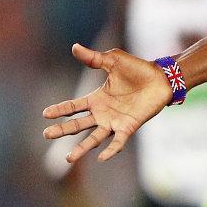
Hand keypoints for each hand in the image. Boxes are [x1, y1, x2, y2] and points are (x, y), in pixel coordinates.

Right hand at [41, 44, 171, 164]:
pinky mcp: (129, 127)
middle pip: (79, 125)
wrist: (161, 78)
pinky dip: (111, 150)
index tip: (45, 114)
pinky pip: (118, 141)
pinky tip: (101, 158)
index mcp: (97, 98)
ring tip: (69, 158)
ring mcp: (115, 122)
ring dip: (82, 148)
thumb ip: (94, 58)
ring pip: (94, 138)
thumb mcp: (112, 61)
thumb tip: (74, 47)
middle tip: (46, 135)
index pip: (74, 106)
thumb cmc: (138, 69)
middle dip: (63, 130)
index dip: (60, 110)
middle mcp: (103, 113)